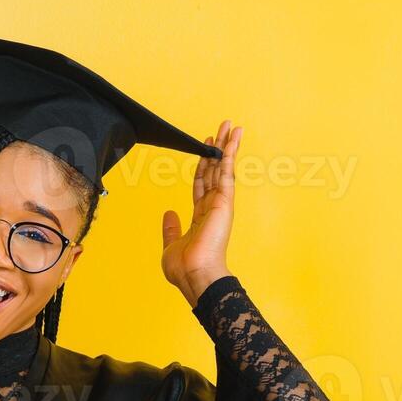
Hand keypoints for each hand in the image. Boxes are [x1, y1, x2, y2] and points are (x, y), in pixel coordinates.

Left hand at [161, 119, 242, 306]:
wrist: (195, 274)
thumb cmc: (185, 267)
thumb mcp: (171, 244)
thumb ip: (171, 228)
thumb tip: (169, 213)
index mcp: (201, 216)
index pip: (202, 184)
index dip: (203, 165)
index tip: (205, 149)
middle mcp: (213, 207)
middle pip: (214, 171)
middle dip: (217, 149)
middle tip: (221, 129)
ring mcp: (220, 203)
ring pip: (223, 167)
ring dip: (226, 145)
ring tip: (230, 126)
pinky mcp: (225, 201)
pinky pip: (226, 171)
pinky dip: (229, 153)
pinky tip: (232, 138)